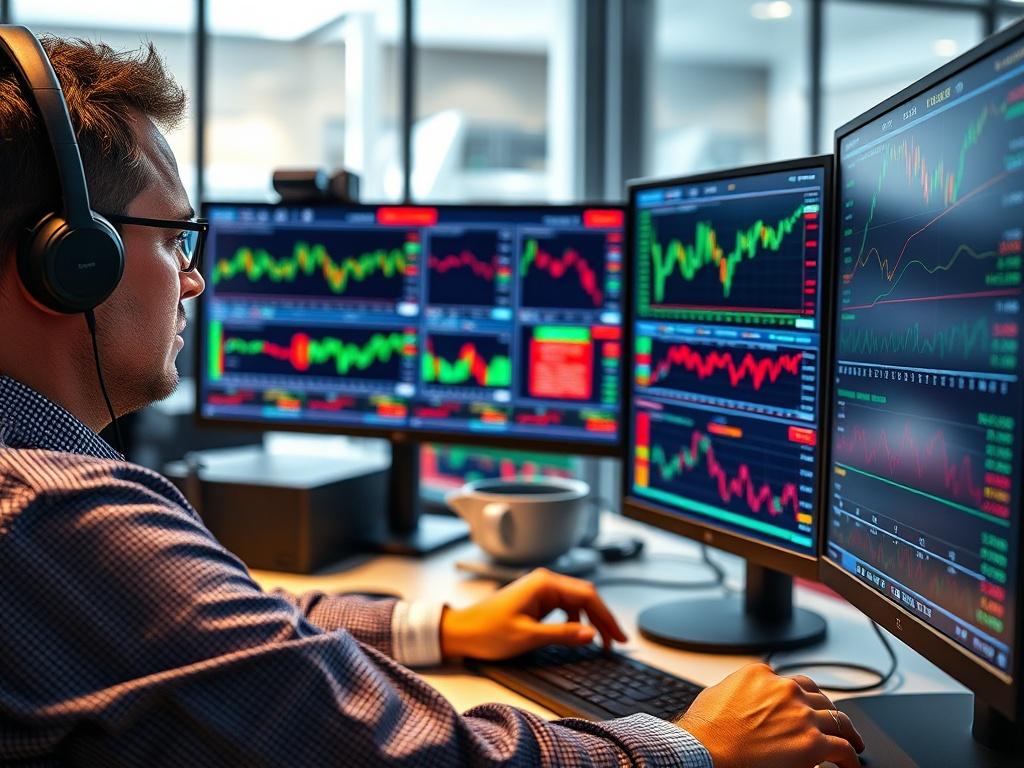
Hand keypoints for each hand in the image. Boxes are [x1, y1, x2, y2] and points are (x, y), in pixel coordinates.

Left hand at [440, 567, 626, 660]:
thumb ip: (562, 635)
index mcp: (544, 583)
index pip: (588, 595)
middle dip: (602, 619)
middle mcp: (545, 582)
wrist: (462, 632)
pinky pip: (565, 608)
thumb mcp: (528, 636)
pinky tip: (578, 635)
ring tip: (600, 642)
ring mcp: (541, 591)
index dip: (607, 617)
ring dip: (590, 621)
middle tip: (615, 643)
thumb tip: (592, 634)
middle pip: (585, 597)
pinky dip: (575, 621)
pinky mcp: (537, 601)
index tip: (618, 636)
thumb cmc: (488, 631)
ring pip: (577, 603)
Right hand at [677, 663, 864, 767]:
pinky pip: (843, 749)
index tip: (802, 707)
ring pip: (838, 719)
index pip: (791, 682)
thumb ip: (740, 690)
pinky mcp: (813, 743)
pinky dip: (852, 757)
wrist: (706, 751)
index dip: (799, 697)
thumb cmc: (705, 729)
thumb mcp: (718, 693)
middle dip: (826, 710)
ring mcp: (801, 716)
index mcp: (762, 674)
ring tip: (854, 742)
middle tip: (833, 722)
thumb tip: (744, 698)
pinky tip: (852, 764)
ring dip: (848, 732)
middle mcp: (785, 690)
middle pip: (818, 697)